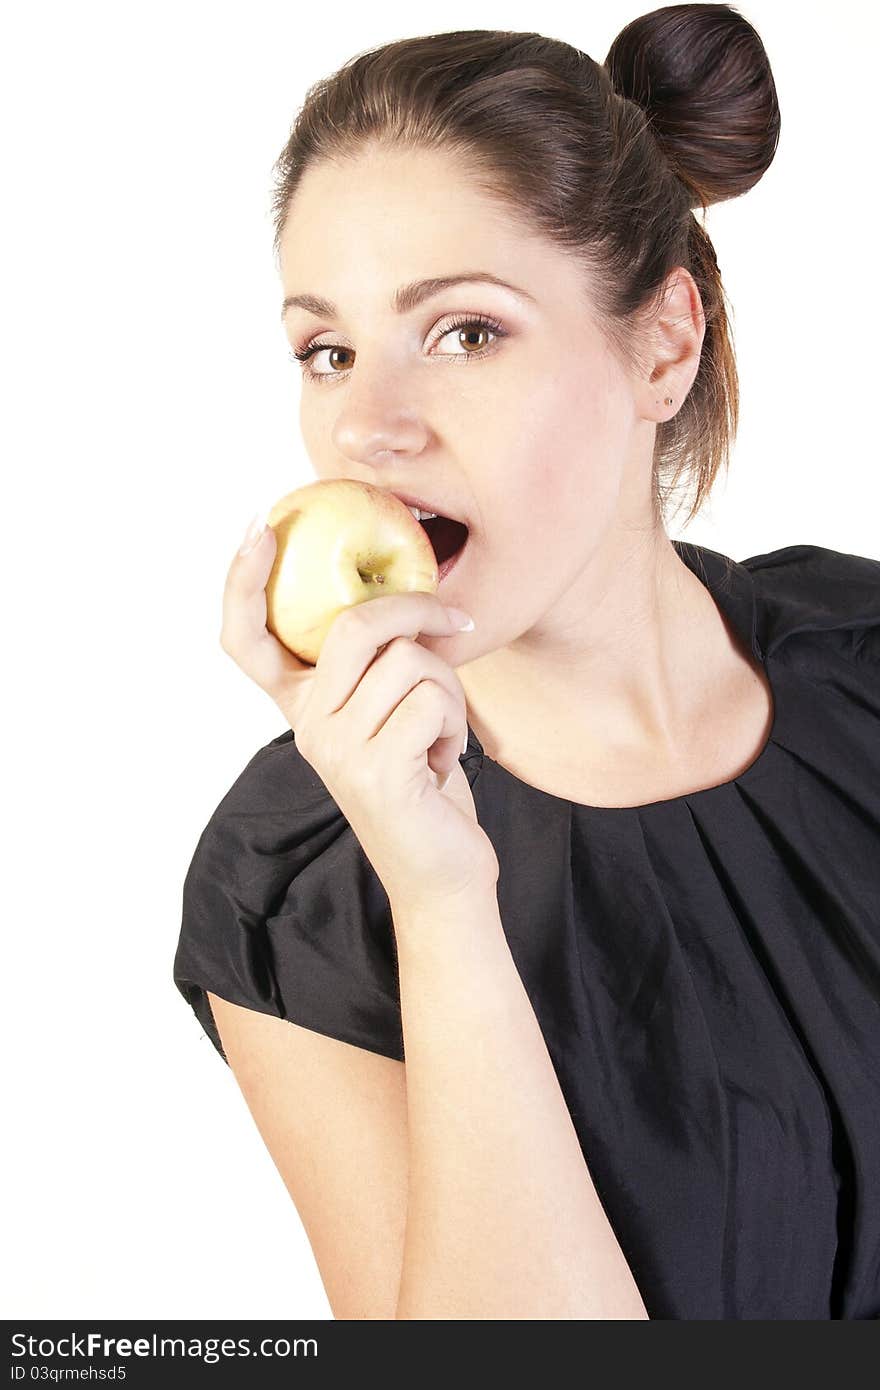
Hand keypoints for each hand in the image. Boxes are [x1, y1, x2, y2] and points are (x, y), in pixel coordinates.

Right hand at [220, 523, 499, 911]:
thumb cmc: (423, 781)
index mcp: (300, 707)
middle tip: (457, 623)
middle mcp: (307, 727)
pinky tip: (443, 763)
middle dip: (419, 611)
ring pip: (410, 662)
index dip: (243, 579)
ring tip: (439, 735)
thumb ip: (379, 663)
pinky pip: (433, 703)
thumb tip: (403, 597)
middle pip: (356, 625)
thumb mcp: (391, 712)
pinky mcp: (376, 772)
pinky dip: (457, 728)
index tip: (262, 526)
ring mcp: (336, 751)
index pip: (246, 639)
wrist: (440, 874)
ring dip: (449, 693)